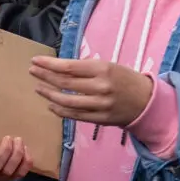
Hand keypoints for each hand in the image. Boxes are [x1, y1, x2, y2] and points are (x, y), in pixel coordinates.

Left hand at [30, 56, 152, 127]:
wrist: (147, 101)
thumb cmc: (125, 79)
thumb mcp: (108, 66)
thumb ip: (86, 68)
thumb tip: (58, 67)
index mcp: (102, 69)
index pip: (69, 67)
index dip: (49, 64)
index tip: (36, 60)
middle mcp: (101, 87)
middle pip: (65, 83)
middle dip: (45, 77)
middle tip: (32, 71)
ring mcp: (100, 105)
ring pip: (67, 101)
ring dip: (49, 94)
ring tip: (38, 88)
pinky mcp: (100, 119)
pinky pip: (75, 116)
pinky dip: (60, 110)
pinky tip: (51, 104)